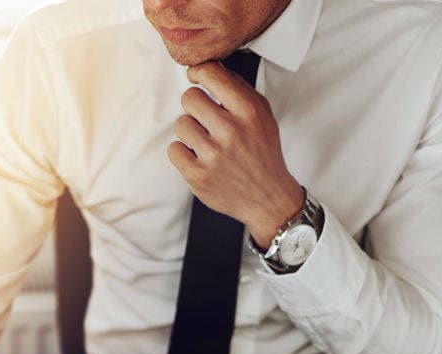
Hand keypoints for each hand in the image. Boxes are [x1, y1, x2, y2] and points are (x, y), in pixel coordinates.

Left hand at [167, 61, 304, 245]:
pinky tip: (199, 158)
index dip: (197, 72)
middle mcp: (231, 131)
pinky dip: (183, 153)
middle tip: (206, 119)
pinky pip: (173, 150)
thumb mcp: (262, 114)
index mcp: (248, 111)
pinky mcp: (198, 176)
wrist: (268, 197)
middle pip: (189, 98)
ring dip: (190, 132)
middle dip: (195, 106)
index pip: (210, 73)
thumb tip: (207, 68)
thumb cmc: (262, 152)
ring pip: (180, 124)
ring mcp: (213, 155)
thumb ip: (237, 89)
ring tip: (206, 142)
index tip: (195, 78)